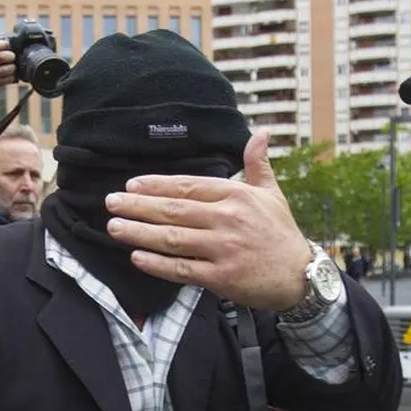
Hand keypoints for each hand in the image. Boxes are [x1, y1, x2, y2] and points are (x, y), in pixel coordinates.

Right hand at [0, 39, 15, 97]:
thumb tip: (11, 38)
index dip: (2, 44)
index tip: (8, 44)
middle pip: (0, 57)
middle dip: (10, 56)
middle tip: (12, 56)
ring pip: (6, 69)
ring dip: (13, 67)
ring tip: (13, 66)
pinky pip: (7, 80)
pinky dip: (12, 76)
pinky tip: (11, 74)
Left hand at [104, 132, 311, 310]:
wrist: (300, 276)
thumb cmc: (281, 233)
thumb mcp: (272, 194)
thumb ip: (257, 165)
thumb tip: (260, 132)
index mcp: (236, 196)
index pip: (189, 186)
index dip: (157, 185)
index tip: (131, 184)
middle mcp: (228, 220)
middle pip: (174, 210)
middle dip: (138, 206)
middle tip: (111, 202)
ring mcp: (224, 249)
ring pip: (173, 239)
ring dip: (139, 233)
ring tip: (114, 227)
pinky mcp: (222, 278)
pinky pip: (182, 269)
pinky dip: (158, 264)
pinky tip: (137, 257)